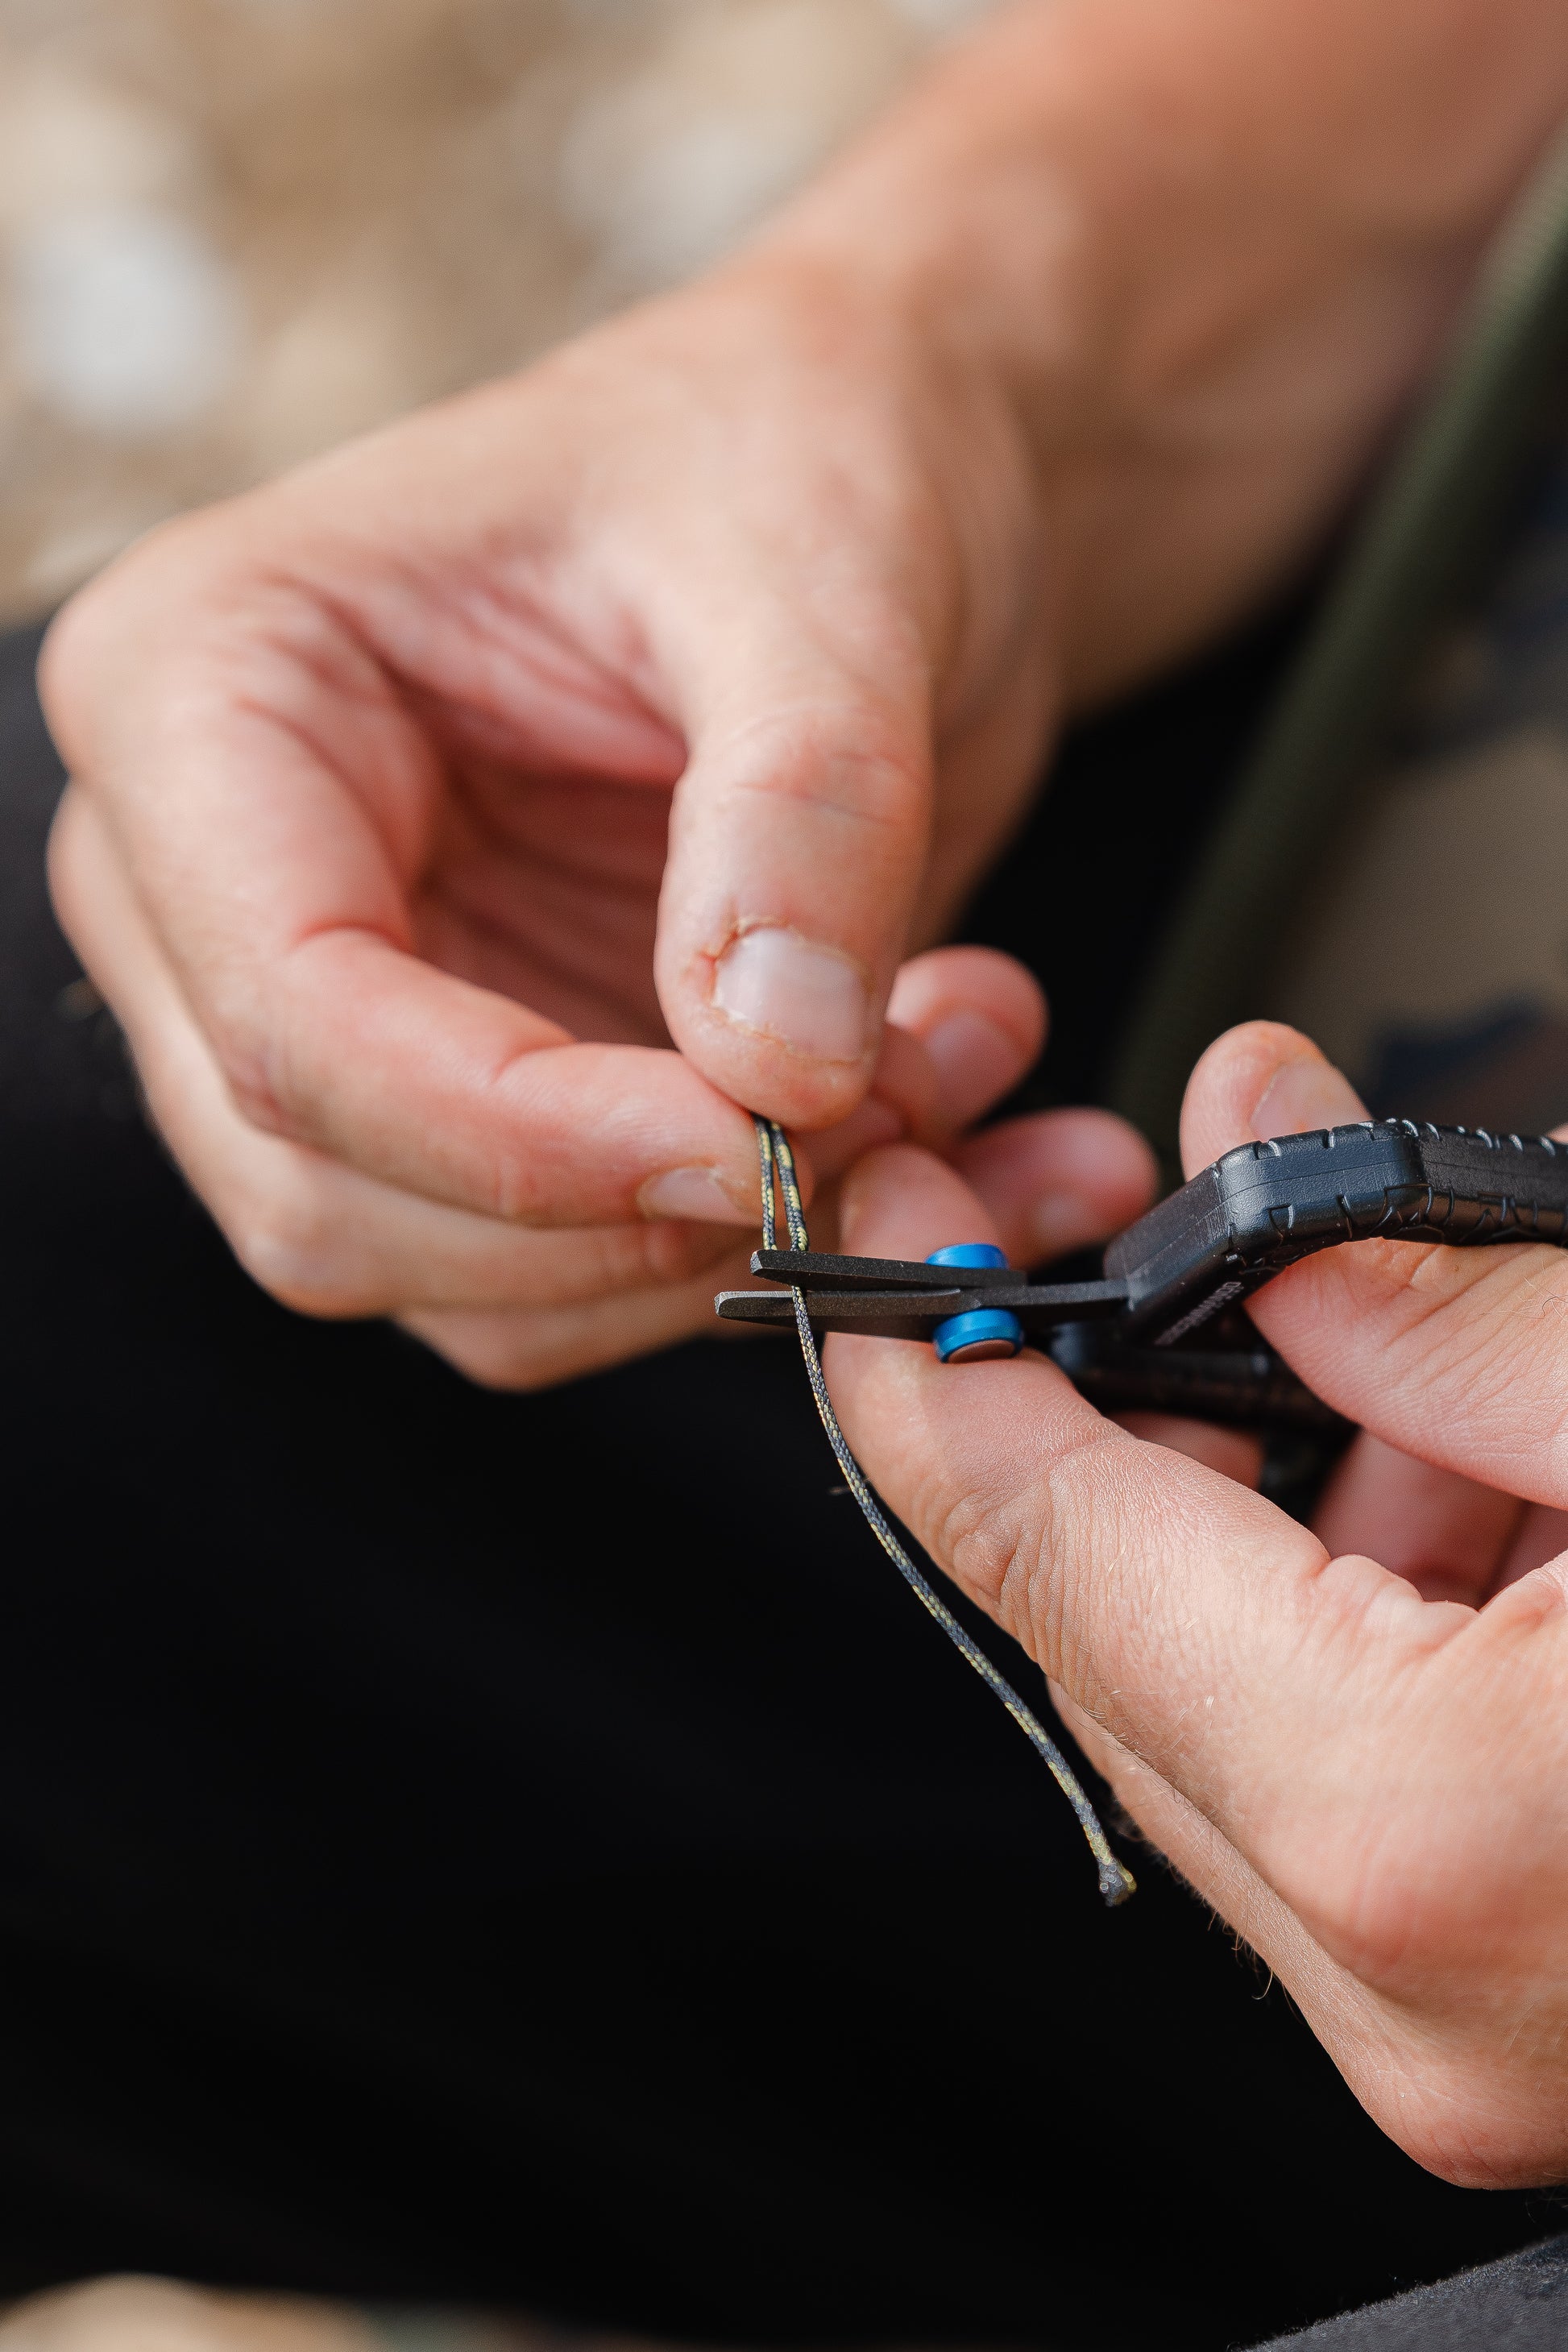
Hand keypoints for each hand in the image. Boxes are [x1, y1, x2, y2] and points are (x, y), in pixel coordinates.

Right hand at [42, 0, 1565, 1388]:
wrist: (883, 469)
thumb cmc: (795, 444)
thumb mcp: (819, 573)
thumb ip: (797, 822)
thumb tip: (780, 1077)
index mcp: (205, 690)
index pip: (294, 1011)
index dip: (523, 1136)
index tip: (759, 1150)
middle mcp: (221, 880)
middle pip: (342, 1194)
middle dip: (634, 1217)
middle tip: (893, 1113)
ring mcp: (351, 1005)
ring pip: (466, 1280)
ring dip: (728, 1247)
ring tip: (952, 1071)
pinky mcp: (486, 1091)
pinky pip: (588, 1267)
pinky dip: (769, 1248)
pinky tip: (938, 1125)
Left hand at [823, 1020, 1567, 2187]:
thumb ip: (1438, 1290)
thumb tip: (1253, 1153)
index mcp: (1427, 1823)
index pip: (1049, 1553)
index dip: (935, 1373)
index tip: (887, 1246)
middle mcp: (1405, 1986)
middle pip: (1103, 1643)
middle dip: (1102, 1427)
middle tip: (1138, 1249)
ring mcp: (1449, 2041)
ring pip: (1208, 1717)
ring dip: (1257, 1525)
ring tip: (1409, 1382)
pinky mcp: (1501, 2037)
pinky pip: (1321, 1789)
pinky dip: (1351, 1628)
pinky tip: (1470, 1515)